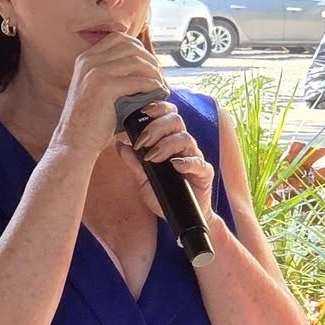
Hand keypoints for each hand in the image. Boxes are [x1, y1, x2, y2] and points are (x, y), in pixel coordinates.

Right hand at [49, 33, 168, 160]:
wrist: (75, 141)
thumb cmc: (90, 121)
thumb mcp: (96, 89)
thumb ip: (112, 74)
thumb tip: (143, 65)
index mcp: (86, 58)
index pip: (119, 38)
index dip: (138, 48)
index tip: (149, 63)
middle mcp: (89, 61)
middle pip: (130, 46)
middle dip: (150, 59)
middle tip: (160, 75)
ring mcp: (95, 72)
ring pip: (137, 62)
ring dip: (154, 73)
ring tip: (161, 85)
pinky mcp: (104, 87)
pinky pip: (138, 80)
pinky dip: (152, 85)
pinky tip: (158, 93)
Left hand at [116, 102, 216, 222]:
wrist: (179, 216)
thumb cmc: (162, 194)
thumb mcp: (142, 179)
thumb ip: (134, 162)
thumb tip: (119, 144)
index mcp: (170, 140)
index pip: (168, 115)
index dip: (158, 108)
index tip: (143, 112)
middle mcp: (184, 145)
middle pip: (176, 121)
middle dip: (157, 127)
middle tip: (142, 141)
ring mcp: (195, 157)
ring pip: (185, 139)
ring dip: (166, 145)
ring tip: (152, 157)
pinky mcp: (204, 173)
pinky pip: (198, 162)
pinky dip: (186, 162)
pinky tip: (174, 165)